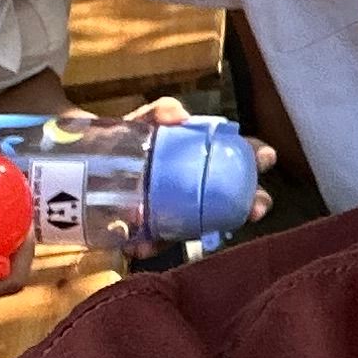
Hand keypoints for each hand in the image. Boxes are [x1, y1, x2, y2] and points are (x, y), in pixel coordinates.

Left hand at [98, 97, 278, 236]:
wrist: (91, 161)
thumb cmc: (130, 139)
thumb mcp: (144, 121)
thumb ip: (160, 112)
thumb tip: (179, 116)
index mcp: (203, 158)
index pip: (240, 157)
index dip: (256, 156)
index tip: (266, 157)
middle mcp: (198, 189)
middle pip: (234, 198)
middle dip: (250, 202)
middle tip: (257, 208)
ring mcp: (177, 213)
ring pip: (197, 226)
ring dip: (192, 233)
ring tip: (187, 231)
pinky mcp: (150, 232)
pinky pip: (154, 242)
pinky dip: (147, 244)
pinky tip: (139, 245)